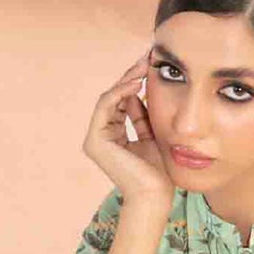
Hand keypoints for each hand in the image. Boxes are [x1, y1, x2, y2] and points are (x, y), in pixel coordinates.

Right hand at [82, 54, 174, 205]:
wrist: (154, 195)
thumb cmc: (158, 172)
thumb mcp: (152, 135)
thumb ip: (142, 116)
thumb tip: (139, 91)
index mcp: (114, 137)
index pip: (122, 102)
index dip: (135, 82)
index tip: (151, 65)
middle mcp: (101, 137)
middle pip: (115, 98)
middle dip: (131, 76)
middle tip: (146, 57)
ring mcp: (95, 139)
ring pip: (109, 98)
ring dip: (126, 79)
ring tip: (143, 66)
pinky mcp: (95, 141)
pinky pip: (106, 106)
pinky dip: (120, 92)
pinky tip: (137, 82)